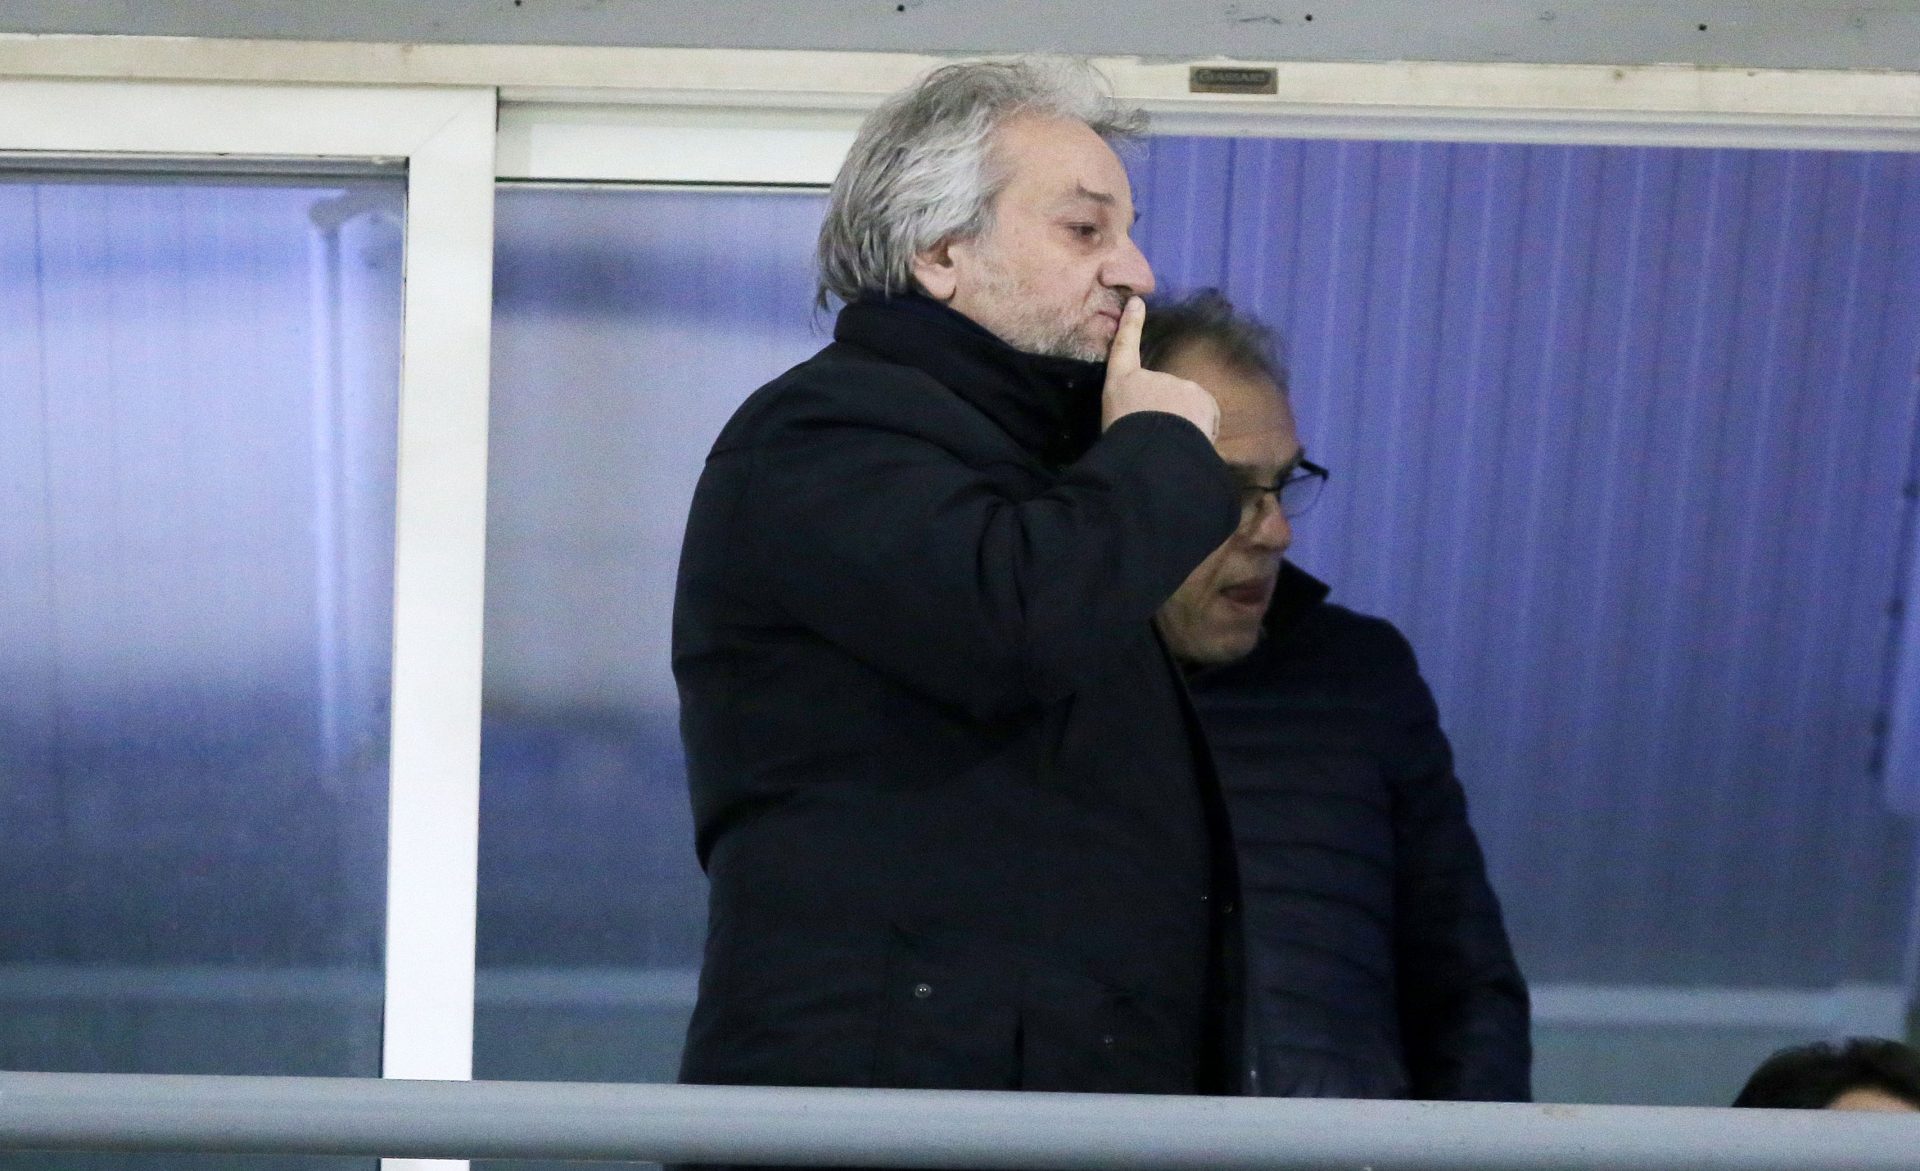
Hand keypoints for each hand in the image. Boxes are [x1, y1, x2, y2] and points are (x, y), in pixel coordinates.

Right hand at [1101, 297, 1219, 440]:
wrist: (1152, 452)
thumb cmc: (1122, 443)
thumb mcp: (1113, 423)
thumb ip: (1130, 412)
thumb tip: (1147, 419)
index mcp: (1122, 382)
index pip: (1123, 348)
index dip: (1130, 324)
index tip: (1137, 302)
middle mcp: (1152, 376)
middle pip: (1162, 392)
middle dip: (1164, 412)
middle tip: (1158, 439)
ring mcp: (1180, 384)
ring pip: (1186, 406)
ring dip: (1184, 423)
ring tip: (1174, 448)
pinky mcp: (1204, 398)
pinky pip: (1205, 417)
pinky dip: (1202, 429)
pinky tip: (1191, 445)